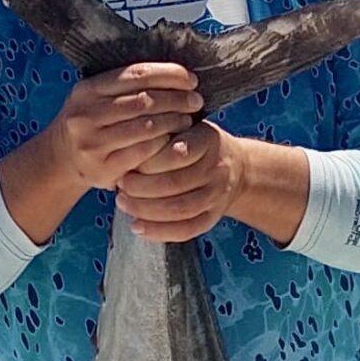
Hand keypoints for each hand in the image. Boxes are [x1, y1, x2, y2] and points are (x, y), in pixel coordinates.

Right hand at [47, 64, 203, 193]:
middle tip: (195, 101)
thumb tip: (175, 74)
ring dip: (174, 121)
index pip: (136, 74)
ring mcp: (92, 143)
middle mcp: (85, 115)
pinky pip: (143, 152)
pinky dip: (164, 143)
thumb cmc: (90, 123)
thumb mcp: (96, 97)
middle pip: (144, 100)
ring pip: (146, 126)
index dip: (169, 74)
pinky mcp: (103, 167)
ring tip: (187, 119)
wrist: (61, 159)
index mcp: (87, 90)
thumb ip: (125, 86)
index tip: (190, 80)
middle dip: (177, 99)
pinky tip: (173, 140)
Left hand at [116, 121, 246, 241]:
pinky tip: (137, 227)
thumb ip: (162, 136)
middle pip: (175, 184)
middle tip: (120, 185)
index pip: (177, 153)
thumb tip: (124, 152)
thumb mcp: (187, 129)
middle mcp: (216, 169)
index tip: (127, 163)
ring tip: (123, 203)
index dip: (147, 161)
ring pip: (179, 208)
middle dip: (140, 187)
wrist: (240, 168)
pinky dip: (159, 232)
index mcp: (208, 141)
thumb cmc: (198, 145)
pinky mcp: (213, 217)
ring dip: (145, 210)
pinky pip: (187, 230)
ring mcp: (217, 195)